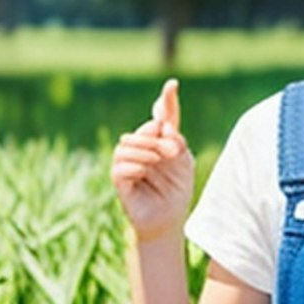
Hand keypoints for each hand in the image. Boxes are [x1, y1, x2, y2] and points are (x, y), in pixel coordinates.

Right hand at [111, 79, 195, 243]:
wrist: (170, 218)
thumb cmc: (177, 189)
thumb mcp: (185, 162)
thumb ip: (177, 142)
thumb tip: (163, 126)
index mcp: (160, 141)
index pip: (161, 117)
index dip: (166, 100)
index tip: (173, 84)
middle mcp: (142, 149)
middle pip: (144, 130)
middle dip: (158, 136)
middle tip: (173, 150)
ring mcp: (129, 164)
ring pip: (126, 145)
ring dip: (146, 149)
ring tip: (160, 159)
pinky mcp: (120, 182)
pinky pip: (119, 167)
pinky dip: (134, 165)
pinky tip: (145, 170)